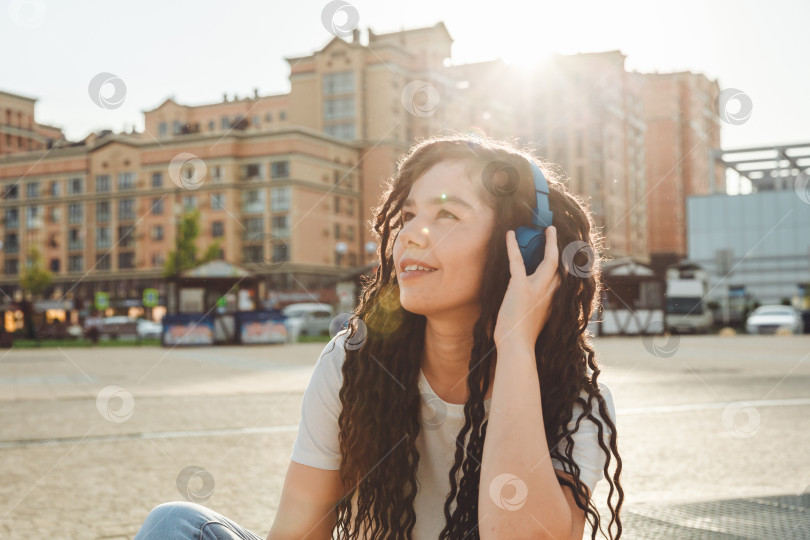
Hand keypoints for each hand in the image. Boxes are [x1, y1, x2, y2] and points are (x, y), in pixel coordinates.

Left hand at [493, 226, 560, 349]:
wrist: (517, 346)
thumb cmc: (523, 338)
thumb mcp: (537, 321)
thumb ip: (540, 307)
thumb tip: (534, 300)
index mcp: (556, 300)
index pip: (565, 277)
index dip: (567, 263)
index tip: (567, 253)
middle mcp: (552, 293)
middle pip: (561, 265)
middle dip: (559, 246)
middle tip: (553, 231)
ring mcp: (537, 289)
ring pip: (549, 259)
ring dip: (548, 241)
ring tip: (546, 228)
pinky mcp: (521, 287)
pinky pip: (517, 261)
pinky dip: (512, 246)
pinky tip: (509, 234)